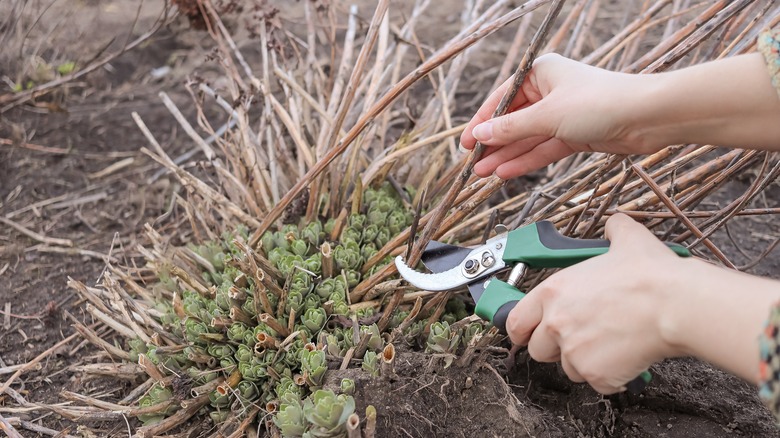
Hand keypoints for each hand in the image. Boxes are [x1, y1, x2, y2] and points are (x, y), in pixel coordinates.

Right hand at [460, 54, 661, 178]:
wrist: (647, 117)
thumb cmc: (600, 102)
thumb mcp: (546, 116)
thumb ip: (510, 128)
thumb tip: (479, 134)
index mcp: (541, 72)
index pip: (502, 99)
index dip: (482, 122)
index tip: (466, 142)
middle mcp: (550, 91)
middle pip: (514, 121)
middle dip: (494, 144)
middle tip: (473, 164)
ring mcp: (562, 114)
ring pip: (527, 138)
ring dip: (507, 156)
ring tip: (484, 174)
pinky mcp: (575, 134)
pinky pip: (543, 148)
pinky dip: (526, 161)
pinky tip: (506, 173)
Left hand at [506, 214, 683, 393]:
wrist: (677, 304)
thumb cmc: (651, 274)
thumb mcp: (627, 239)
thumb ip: (613, 230)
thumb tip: (615, 225)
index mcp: (553, 291)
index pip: (516, 321)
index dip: (522, 329)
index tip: (528, 333)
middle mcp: (556, 323)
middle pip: (538, 350)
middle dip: (556, 347)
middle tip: (582, 336)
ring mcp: (574, 352)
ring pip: (569, 368)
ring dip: (585, 361)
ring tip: (611, 342)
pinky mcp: (596, 374)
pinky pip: (597, 382)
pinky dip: (611, 376)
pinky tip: (627, 356)